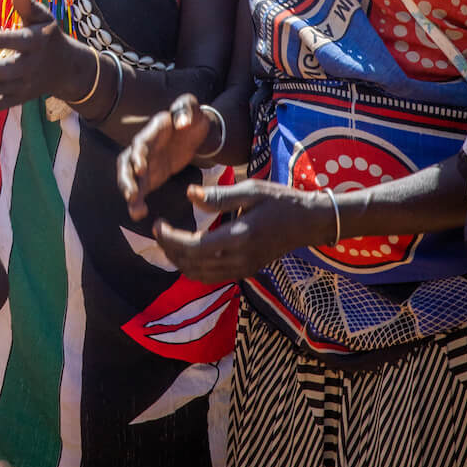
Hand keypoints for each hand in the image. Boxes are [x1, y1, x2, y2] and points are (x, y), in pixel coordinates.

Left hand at [0, 0, 86, 112]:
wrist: (65, 69)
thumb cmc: (47, 36)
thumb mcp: (43, 17)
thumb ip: (27, 4)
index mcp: (39, 43)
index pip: (22, 43)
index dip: (4, 41)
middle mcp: (31, 67)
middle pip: (5, 72)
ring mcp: (23, 87)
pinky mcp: (16, 99)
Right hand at [119, 94, 219, 220]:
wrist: (195, 131)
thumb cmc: (193, 117)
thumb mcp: (192, 108)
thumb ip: (187, 110)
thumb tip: (182, 123)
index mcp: (153, 130)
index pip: (141, 142)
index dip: (138, 155)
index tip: (141, 168)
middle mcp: (144, 146)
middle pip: (126, 162)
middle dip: (126, 179)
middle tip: (131, 195)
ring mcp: (145, 162)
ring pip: (130, 178)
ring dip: (129, 193)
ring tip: (135, 210)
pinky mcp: (149, 175)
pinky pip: (140, 189)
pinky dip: (137, 201)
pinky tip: (139, 213)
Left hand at [153, 179, 333, 283]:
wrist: (309, 222)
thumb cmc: (281, 200)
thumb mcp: (251, 190)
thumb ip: (218, 196)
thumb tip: (188, 194)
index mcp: (240, 236)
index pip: (194, 247)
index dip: (170, 239)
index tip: (157, 224)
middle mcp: (240, 258)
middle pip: (192, 264)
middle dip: (169, 250)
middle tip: (158, 230)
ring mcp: (244, 268)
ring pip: (200, 275)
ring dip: (179, 261)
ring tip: (168, 241)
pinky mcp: (246, 271)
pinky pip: (212, 276)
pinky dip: (194, 268)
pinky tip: (187, 252)